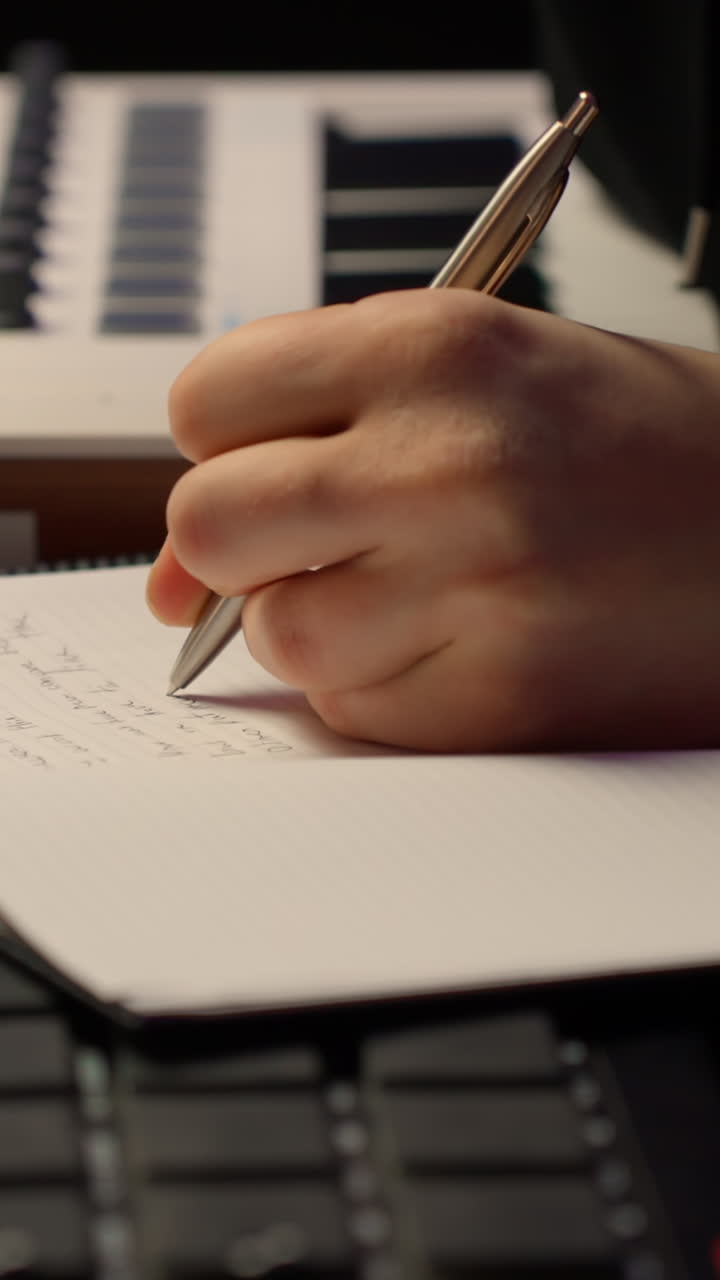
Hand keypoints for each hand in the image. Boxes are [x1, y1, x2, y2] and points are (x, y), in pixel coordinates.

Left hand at [147, 289, 719, 749]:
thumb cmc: (637, 443)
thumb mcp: (487, 371)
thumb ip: (320, 432)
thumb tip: (166, 573)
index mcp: (438, 348)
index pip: (208, 401)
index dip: (223, 440)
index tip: (262, 460)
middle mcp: (445, 464)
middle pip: (208, 524)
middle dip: (232, 543)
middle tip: (300, 542)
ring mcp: (473, 590)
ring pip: (275, 634)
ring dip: (314, 621)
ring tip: (412, 591)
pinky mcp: (499, 699)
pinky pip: (351, 708)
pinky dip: (379, 684)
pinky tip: (459, 641)